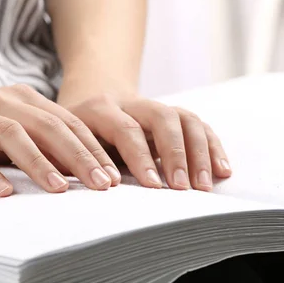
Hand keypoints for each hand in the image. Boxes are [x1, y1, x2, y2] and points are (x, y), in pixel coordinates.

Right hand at [0, 85, 121, 196]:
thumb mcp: (5, 127)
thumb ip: (37, 140)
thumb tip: (79, 170)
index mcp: (19, 98)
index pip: (64, 121)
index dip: (91, 147)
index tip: (113, 175)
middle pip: (46, 126)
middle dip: (77, 155)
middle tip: (101, 184)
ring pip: (12, 136)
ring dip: (39, 163)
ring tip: (60, 189)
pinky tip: (4, 192)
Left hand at [59, 92, 231, 190]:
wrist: (89, 93)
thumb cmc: (72, 130)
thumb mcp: (60, 139)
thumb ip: (68, 159)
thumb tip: (74, 187)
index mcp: (100, 108)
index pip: (126, 128)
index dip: (140, 157)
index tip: (152, 186)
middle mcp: (131, 102)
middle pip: (163, 118)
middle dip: (175, 154)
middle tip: (181, 188)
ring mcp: (155, 106)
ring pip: (185, 119)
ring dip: (199, 153)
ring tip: (204, 187)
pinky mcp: (172, 115)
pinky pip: (198, 125)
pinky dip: (212, 147)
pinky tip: (222, 171)